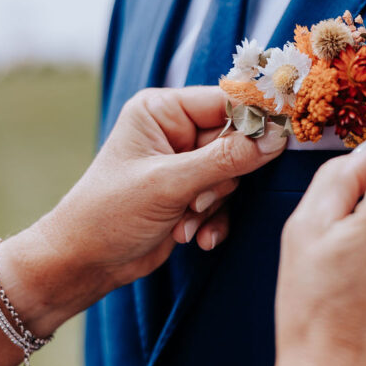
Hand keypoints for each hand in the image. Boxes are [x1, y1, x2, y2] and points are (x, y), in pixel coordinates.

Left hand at [0, 86, 286, 335]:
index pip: (225, 102)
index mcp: (162, 111)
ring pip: (232, 174)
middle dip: (222, 178)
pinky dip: (213, 219)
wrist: (83, 264)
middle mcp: (175, 131)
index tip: (281, 138)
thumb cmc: (109, 213)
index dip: (254, 122)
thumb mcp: (169, 183)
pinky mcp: (189, 193)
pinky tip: (195, 237)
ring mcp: (183, 163)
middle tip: (199, 200)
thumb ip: (227, 159)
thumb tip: (276, 138)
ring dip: (214, 203)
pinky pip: (223, 198)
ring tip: (187, 221)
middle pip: (234, 140)